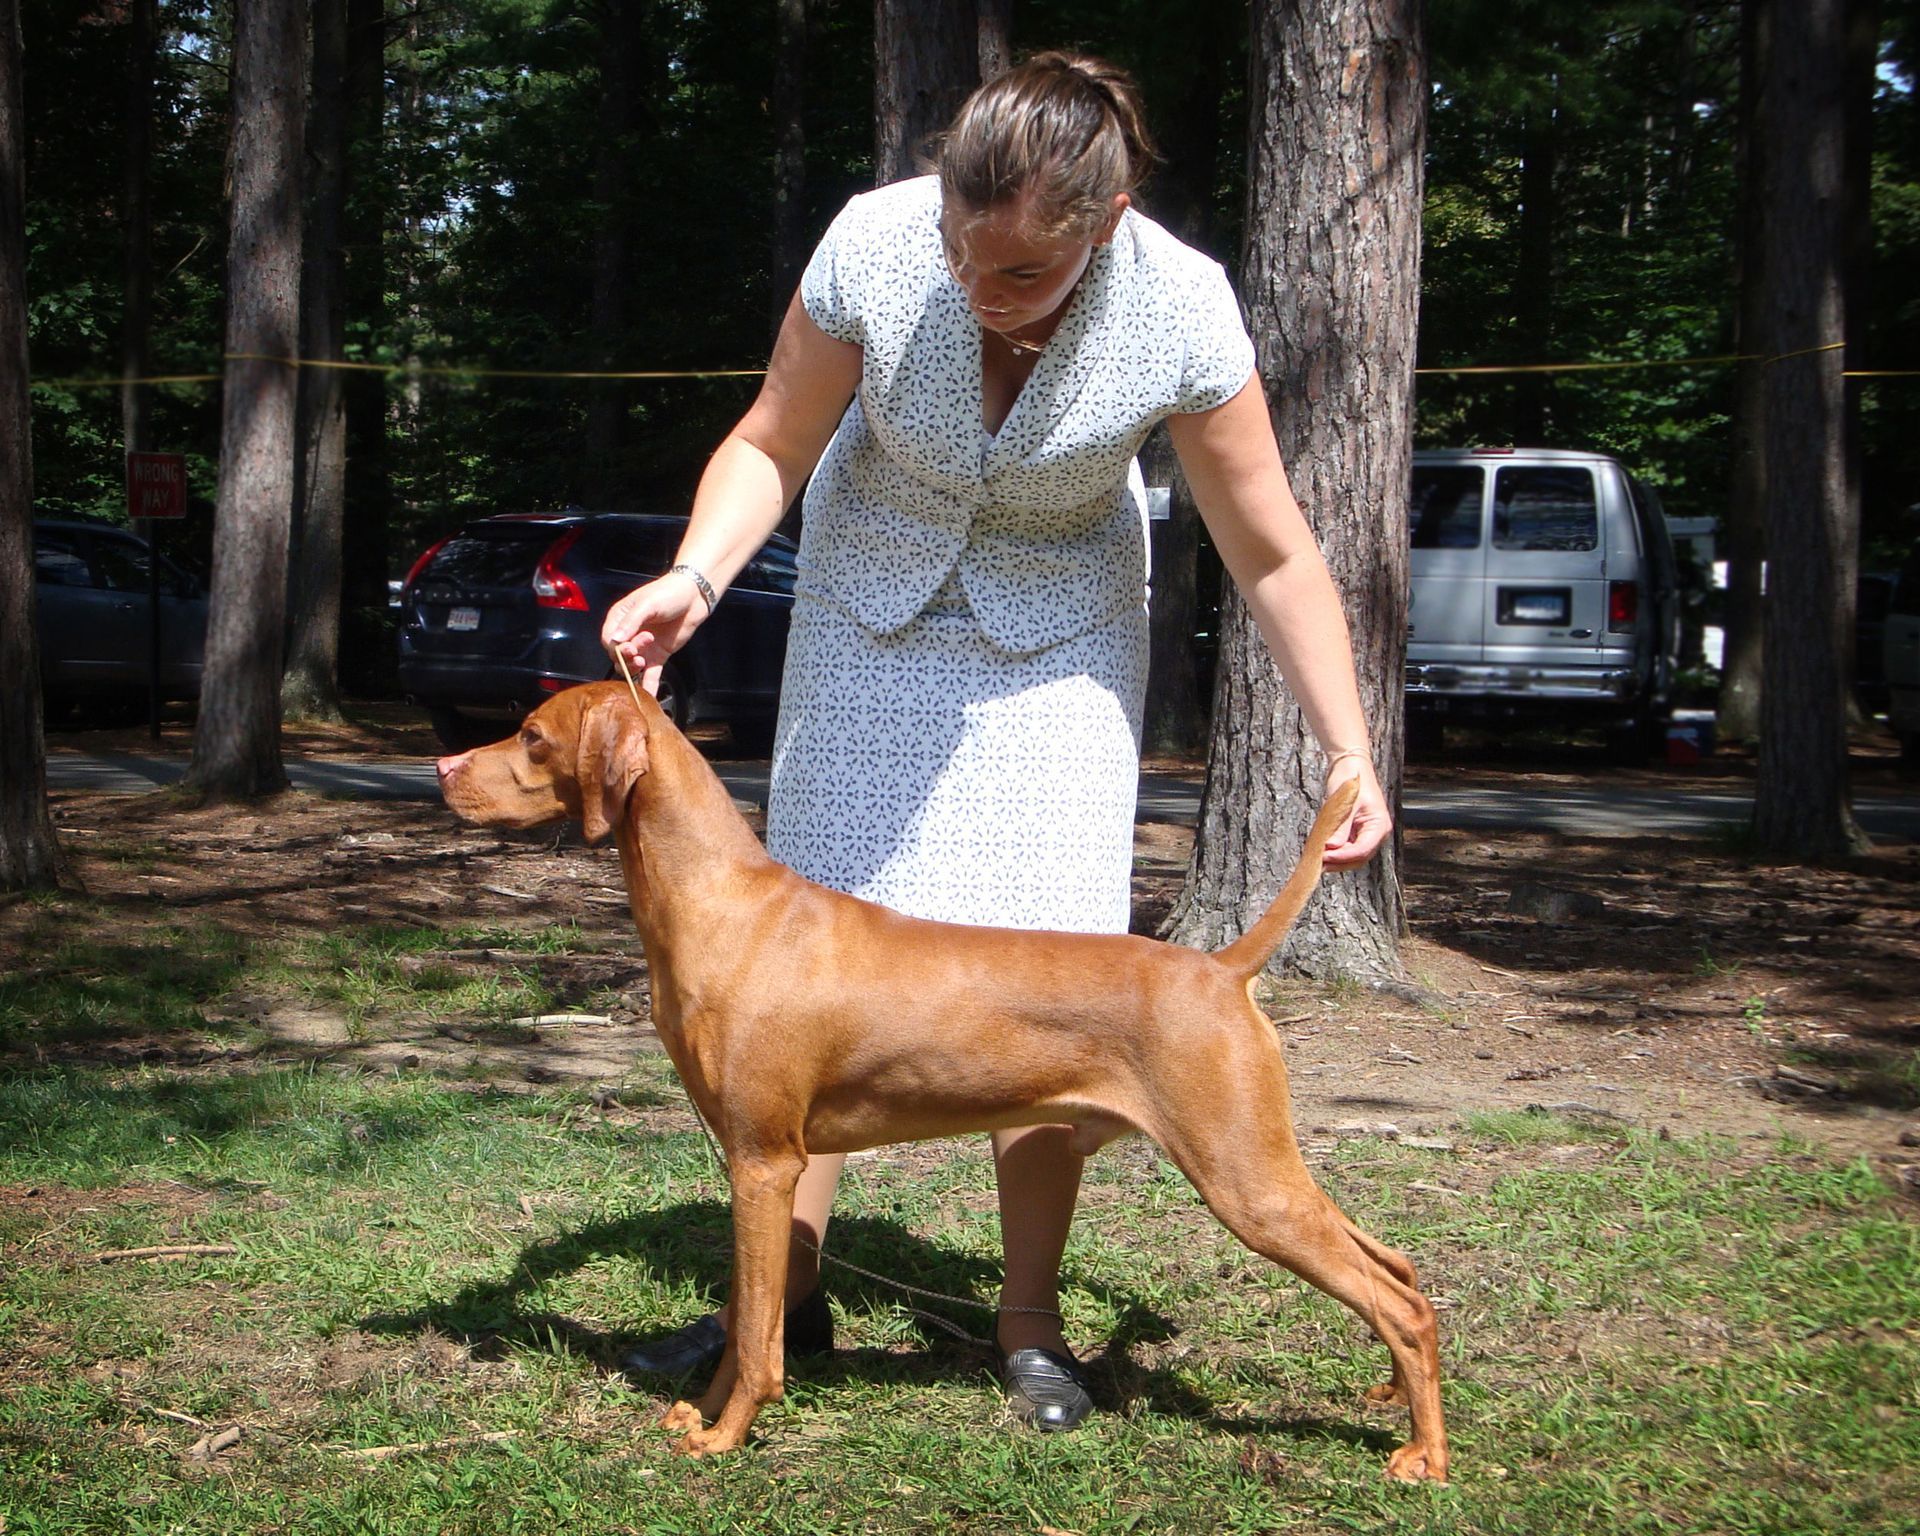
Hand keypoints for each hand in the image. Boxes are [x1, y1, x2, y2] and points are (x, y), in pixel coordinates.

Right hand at [601, 572, 708, 695]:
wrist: (694, 597)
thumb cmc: (668, 593)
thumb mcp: (647, 604)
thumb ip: (631, 622)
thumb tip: (616, 640)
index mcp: (620, 618)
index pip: (608, 640)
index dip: (615, 647)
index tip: (629, 647)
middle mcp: (629, 634)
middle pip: (617, 655)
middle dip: (625, 657)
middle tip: (638, 654)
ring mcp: (644, 647)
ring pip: (630, 666)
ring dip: (633, 669)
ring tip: (643, 662)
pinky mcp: (658, 656)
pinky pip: (651, 674)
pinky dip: (649, 685)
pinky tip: (647, 697)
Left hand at [1321, 757, 1390, 867]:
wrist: (1349, 766)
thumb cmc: (1350, 780)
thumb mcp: (1345, 804)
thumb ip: (1340, 828)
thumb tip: (1331, 847)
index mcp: (1379, 825)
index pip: (1362, 850)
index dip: (1343, 856)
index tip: (1324, 856)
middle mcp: (1376, 833)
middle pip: (1359, 858)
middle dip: (1339, 862)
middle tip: (1317, 862)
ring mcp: (1367, 834)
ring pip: (1353, 857)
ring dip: (1337, 860)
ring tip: (1318, 858)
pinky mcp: (1356, 833)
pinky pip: (1347, 848)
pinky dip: (1336, 852)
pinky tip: (1322, 851)